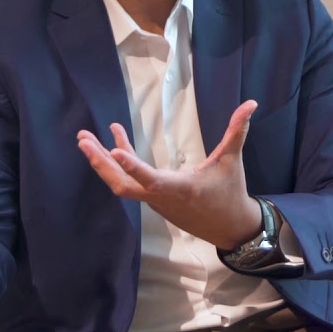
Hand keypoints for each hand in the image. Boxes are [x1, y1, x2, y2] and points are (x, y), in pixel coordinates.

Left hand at [77, 100, 263, 249]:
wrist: (230, 228)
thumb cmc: (231, 193)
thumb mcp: (232, 161)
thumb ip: (237, 131)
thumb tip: (250, 103)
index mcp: (180, 188)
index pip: (150, 178)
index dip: (131, 165)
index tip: (113, 150)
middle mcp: (161, 197)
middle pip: (121, 185)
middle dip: (100, 162)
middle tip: (82, 139)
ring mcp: (155, 201)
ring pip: (121, 185)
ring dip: (102, 163)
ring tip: (85, 139)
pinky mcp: (154, 201)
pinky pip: (130, 184)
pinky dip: (119, 166)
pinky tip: (114, 145)